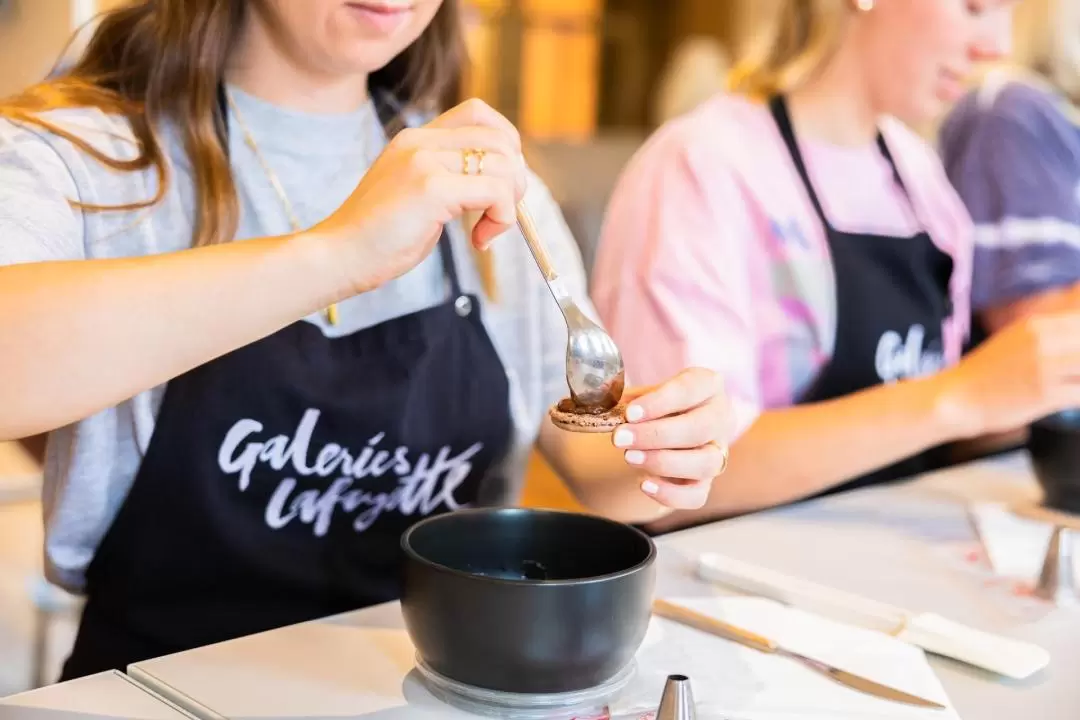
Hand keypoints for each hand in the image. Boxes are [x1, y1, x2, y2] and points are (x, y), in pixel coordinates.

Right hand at [311, 98, 527, 293]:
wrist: (336, 256)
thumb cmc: (377, 239)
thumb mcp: (417, 196)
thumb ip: (450, 181)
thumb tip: (501, 186)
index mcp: (415, 139)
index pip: (480, 114)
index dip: (505, 147)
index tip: (499, 186)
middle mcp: (420, 141)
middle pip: (501, 139)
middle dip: (515, 180)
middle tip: (498, 215)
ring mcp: (424, 161)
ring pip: (504, 165)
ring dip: (509, 204)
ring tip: (485, 232)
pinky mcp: (431, 187)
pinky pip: (496, 192)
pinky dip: (502, 218)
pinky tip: (479, 241)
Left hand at [611, 368, 731, 507]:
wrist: (653, 435)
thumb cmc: (649, 407)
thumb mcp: (639, 394)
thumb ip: (625, 400)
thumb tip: (606, 406)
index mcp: (706, 385)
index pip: (691, 389)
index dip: (660, 402)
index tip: (630, 413)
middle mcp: (718, 417)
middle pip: (700, 428)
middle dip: (657, 435)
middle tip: (620, 438)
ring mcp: (716, 452)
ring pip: (706, 463)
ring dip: (664, 462)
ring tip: (629, 458)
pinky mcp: (705, 482)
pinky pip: (697, 495)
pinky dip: (670, 494)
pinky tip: (644, 484)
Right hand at [938, 311, 1079, 436]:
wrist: (956, 398)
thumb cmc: (986, 375)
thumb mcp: (1016, 342)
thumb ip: (1049, 337)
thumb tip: (1075, 333)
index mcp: (1037, 325)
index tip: (1072, 358)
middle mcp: (1043, 341)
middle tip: (1072, 373)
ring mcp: (1045, 367)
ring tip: (1071, 384)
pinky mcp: (1046, 394)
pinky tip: (1071, 398)